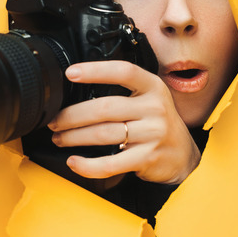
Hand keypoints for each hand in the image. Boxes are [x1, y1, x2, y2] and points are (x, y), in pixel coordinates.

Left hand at [47, 61, 200, 184]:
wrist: (183, 155)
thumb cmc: (157, 123)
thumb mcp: (149, 99)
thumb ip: (124, 92)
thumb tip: (79, 90)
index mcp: (152, 87)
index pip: (123, 71)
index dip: (95, 70)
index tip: (70, 73)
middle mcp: (154, 108)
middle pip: (104, 108)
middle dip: (72, 115)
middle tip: (54, 120)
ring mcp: (152, 134)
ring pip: (103, 134)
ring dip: (74, 137)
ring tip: (59, 138)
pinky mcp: (147, 158)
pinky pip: (111, 163)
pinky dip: (87, 165)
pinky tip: (74, 162)